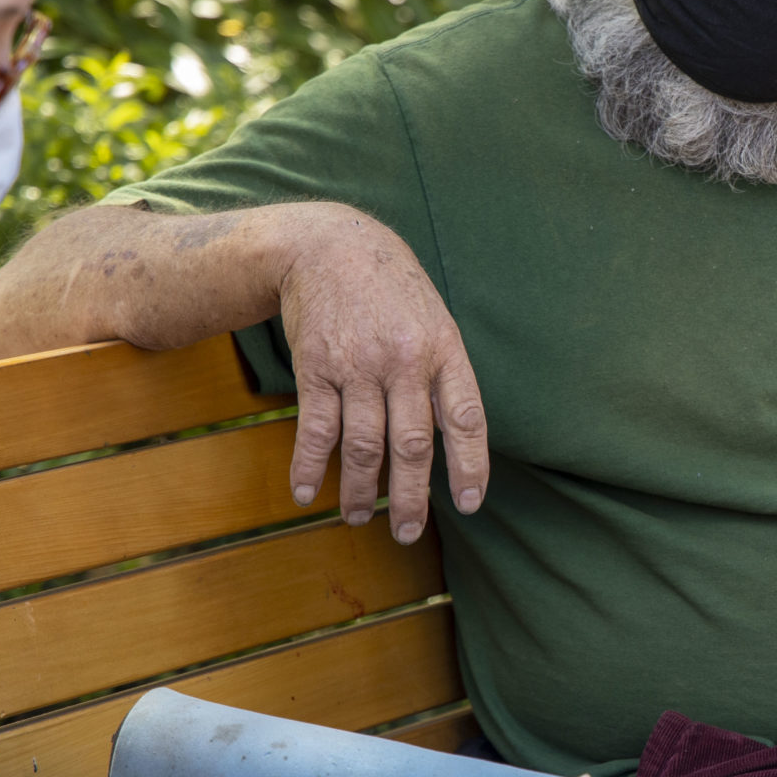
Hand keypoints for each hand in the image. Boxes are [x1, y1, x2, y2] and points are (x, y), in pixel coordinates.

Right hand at [277, 205, 488, 543]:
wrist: (329, 243)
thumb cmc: (390, 289)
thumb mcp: (433, 319)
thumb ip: (443, 374)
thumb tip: (452, 441)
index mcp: (444, 350)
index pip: (466, 419)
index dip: (469, 466)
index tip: (468, 505)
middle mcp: (405, 361)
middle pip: (412, 445)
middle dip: (410, 498)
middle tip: (405, 533)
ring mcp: (359, 365)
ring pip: (364, 446)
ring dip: (359, 491)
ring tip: (359, 518)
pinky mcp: (317, 366)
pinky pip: (317, 429)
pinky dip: (310, 467)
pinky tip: (307, 493)